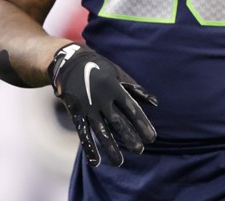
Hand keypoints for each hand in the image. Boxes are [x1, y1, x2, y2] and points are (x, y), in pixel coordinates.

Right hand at [47, 43, 156, 166]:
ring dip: (110, 147)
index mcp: (114, 88)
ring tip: (119, 163)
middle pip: (118, 121)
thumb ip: (136, 90)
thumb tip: (155, 103)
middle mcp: (102, 98)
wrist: (69, 62)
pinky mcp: (76, 113)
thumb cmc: (100, 69)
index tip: (152, 138)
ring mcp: (88, 107)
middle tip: (140, 150)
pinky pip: (83, 133)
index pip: (131, 108)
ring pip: (100, 130)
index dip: (141, 123)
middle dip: (129, 137)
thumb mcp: (119, 75)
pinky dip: (89, 148)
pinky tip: (95, 162)